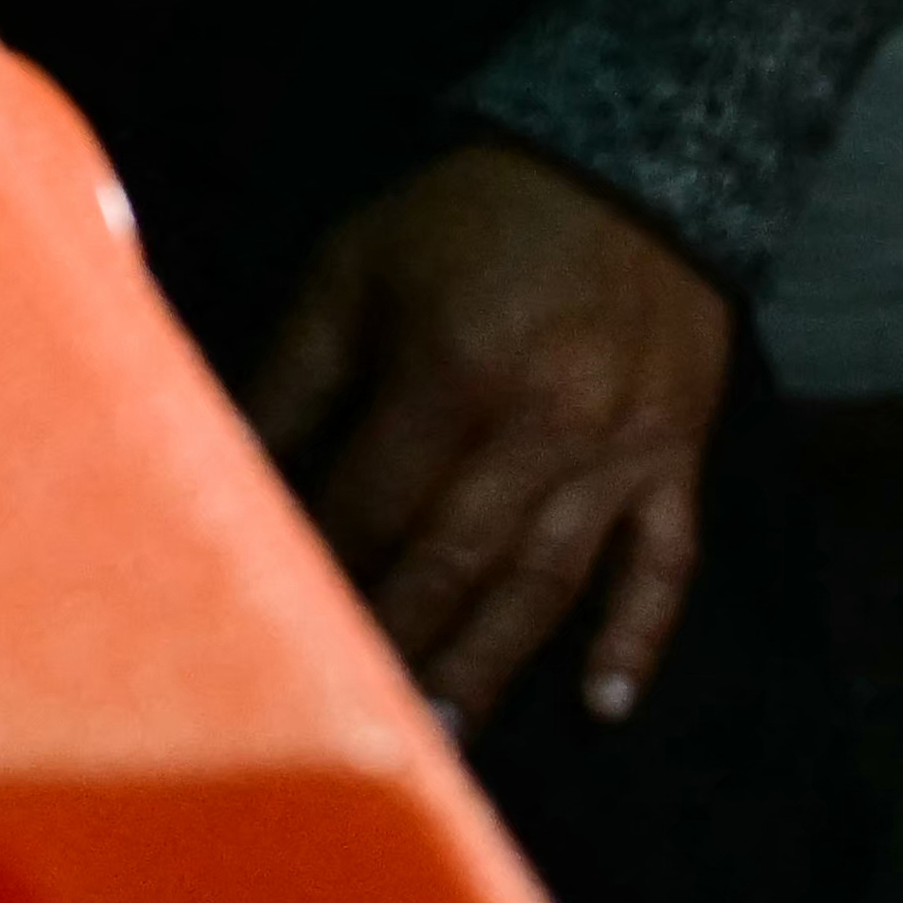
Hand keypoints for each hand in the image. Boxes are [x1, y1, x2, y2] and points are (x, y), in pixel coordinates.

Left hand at [249, 141, 736, 729]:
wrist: (630, 168)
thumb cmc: (466, 219)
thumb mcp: (354, 269)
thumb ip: (293, 373)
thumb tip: (225, 454)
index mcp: (451, 375)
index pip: (373, 502)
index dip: (324, 562)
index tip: (279, 623)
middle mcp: (543, 426)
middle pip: (459, 559)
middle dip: (403, 639)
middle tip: (359, 719)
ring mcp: (621, 450)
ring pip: (552, 582)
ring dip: (497, 660)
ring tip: (448, 735)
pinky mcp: (677, 458)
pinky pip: (663, 564)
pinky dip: (636, 638)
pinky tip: (601, 703)